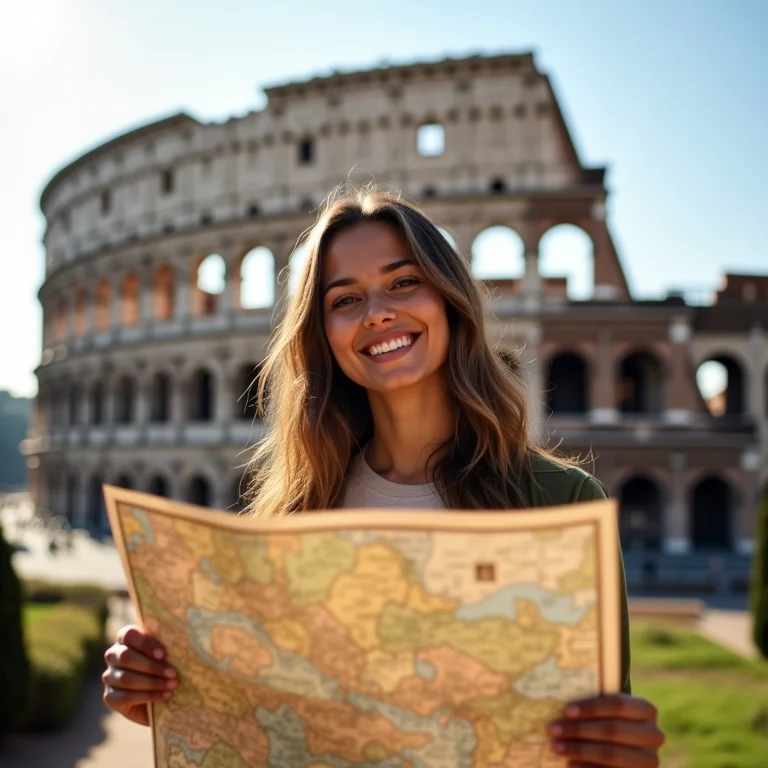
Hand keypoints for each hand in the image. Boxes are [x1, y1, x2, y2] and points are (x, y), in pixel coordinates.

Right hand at [102, 625, 177, 725]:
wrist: (161, 698)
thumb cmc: (167, 666)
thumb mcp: (168, 653)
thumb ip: (170, 642)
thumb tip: (190, 634)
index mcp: (125, 639)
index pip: (128, 635)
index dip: (145, 644)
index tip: (163, 654)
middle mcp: (113, 655)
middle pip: (126, 657)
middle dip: (152, 666)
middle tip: (173, 673)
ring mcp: (109, 677)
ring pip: (126, 678)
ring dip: (152, 683)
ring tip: (173, 685)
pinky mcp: (110, 697)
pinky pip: (125, 696)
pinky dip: (148, 696)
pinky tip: (164, 696)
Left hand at [548, 693, 664, 766]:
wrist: (625, 749)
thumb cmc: (608, 722)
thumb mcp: (606, 711)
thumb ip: (593, 706)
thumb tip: (562, 703)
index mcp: (646, 710)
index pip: (618, 704)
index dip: (591, 707)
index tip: (566, 710)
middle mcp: (654, 735)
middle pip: (612, 730)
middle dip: (580, 730)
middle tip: (554, 729)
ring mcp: (650, 760)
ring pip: (611, 754)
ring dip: (580, 750)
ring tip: (557, 747)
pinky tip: (570, 764)